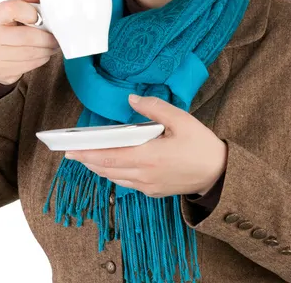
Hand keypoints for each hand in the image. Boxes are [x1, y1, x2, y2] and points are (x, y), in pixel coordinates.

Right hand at [0, 0, 59, 84]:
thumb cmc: (4, 29)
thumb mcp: (9, 12)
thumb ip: (24, 2)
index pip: (12, 8)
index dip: (30, 11)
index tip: (39, 17)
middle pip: (26, 36)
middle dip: (46, 38)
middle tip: (56, 37)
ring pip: (30, 53)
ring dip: (47, 49)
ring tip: (53, 45)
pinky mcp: (4, 69)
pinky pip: (30, 64)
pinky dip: (42, 58)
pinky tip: (45, 53)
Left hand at [65, 94, 227, 197]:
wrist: (219, 174)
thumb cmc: (201, 145)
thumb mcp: (181, 120)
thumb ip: (154, 108)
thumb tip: (132, 99)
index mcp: (149, 157)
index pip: (110, 156)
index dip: (88, 153)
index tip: (71, 149)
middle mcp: (145, 175)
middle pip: (107, 169)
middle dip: (87, 160)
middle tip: (70, 152)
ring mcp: (149, 186)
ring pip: (115, 178)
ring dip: (99, 168)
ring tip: (86, 156)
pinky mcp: (154, 191)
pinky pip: (127, 183)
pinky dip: (114, 174)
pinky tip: (111, 165)